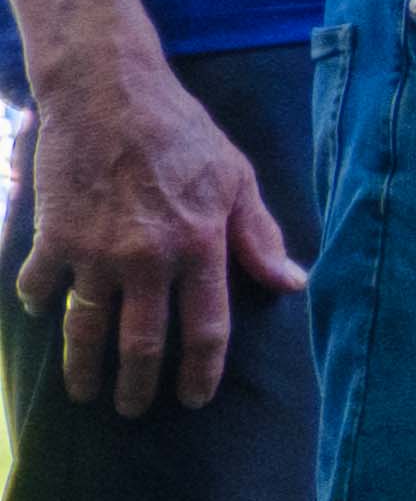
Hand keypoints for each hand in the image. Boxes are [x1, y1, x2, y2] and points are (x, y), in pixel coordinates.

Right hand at [13, 61, 303, 415]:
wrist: (108, 91)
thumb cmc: (181, 131)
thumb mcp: (236, 177)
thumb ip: (259, 235)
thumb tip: (290, 282)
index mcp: (200, 246)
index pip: (206, 329)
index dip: (202, 371)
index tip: (194, 399)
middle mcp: (149, 258)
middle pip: (143, 343)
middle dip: (139, 385)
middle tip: (134, 410)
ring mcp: (97, 251)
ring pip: (87, 329)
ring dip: (84, 367)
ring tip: (85, 392)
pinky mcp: (54, 236)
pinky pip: (41, 286)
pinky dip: (39, 304)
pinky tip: (43, 313)